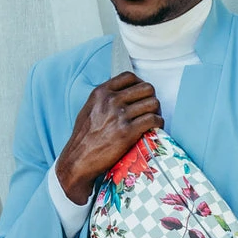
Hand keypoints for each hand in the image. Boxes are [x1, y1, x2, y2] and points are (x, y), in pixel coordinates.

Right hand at [55, 72, 162, 202]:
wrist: (79, 160)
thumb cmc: (83, 138)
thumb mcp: (89, 110)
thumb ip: (104, 99)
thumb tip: (122, 94)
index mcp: (101, 93)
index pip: (129, 76)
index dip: (139, 84)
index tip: (141, 94)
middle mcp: (111, 101)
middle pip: (146, 88)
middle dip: (150, 98)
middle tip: (149, 109)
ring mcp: (120, 115)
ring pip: (153, 103)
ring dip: (156, 112)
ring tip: (152, 120)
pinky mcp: (128, 132)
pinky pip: (154, 120)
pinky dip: (158, 123)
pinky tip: (154, 128)